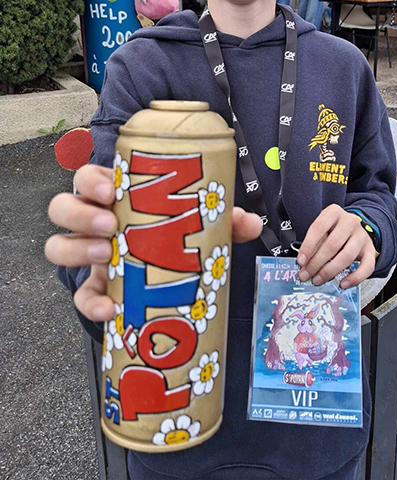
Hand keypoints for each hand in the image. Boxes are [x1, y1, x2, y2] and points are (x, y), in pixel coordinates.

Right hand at [45, 164, 261, 321]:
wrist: (169, 276)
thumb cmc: (176, 235)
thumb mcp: (198, 223)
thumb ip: (223, 219)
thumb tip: (248, 222)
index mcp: (114, 195)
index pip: (88, 177)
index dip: (91, 180)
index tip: (112, 189)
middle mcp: (94, 221)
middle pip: (63, 206)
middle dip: (80, 212)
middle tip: (109, 223)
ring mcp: (89, 254)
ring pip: (57, 245)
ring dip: (76, 248)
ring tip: (105, 255)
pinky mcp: (94, 288)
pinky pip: (79, 296)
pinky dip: (90, 304)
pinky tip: (110, 310)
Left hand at [296, 204, 376, 288]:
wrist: (354, 230)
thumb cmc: (334, 231)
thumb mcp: (322, 231)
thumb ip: (314, 244)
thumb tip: (304, 264)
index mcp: (334, 212)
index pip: (319, 227)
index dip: (308, 246)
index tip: (301, 261)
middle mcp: (350, 221)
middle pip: (333, 244)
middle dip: (316, 263)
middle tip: (306, 275)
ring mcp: (362, 236)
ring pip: (347, 256)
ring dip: (330, 271)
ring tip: (318, 280)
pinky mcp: (371, 250)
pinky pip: (366, 267)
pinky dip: (354, 278)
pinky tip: (343, 283)